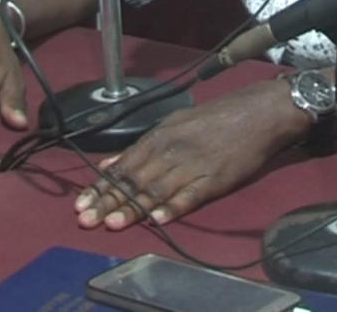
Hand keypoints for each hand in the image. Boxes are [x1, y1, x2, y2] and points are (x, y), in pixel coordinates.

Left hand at [73, 79, 308, 229]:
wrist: (256, 113)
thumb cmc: (213, 120)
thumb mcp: (172, 125)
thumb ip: (139, 148)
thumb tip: (108, 165)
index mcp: (159, 137)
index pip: (123, 166)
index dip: (100, 187)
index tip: (80, 204)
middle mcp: (171, 151)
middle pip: (135, 180)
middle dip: (109, 201)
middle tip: (87, 220)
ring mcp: (193, 165)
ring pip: (157, 189)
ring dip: (134, 208)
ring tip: (113, 224)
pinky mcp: (215, 179)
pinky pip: (191, 195)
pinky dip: (174, 207)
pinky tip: (159, 220)